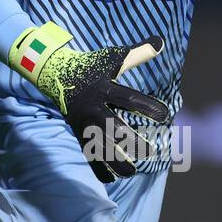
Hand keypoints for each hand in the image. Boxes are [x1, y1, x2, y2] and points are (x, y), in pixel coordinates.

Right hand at [9, 20, 168, 181]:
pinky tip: (112, 180)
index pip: (130, 99)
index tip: (166, 115)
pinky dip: (98, 170)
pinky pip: (87, 156)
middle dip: (131, 141)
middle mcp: (94, 108)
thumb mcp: (113, 57)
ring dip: (116, 162)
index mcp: (105, 88)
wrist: (55, 74)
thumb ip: (138, 53)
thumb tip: (160, 42)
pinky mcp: (78, 134)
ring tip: (133, 172)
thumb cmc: (92, 65)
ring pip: (99, 148)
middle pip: (112, 129)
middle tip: (152, 151)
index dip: (148, 107)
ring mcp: (84, 124)